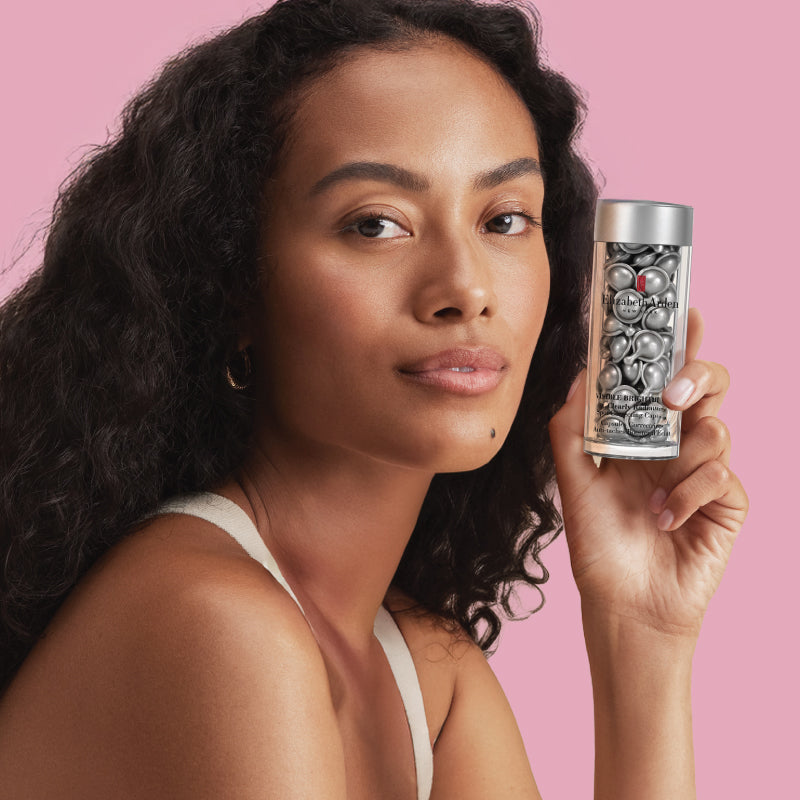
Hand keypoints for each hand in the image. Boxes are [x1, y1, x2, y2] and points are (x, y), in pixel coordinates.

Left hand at [548, 309, 748, 639]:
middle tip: (672, 392)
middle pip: (708, 387)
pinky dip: (688, 493)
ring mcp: (705, 472)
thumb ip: (571, 428)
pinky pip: (721, 475)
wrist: (624, 603)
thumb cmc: (599, 543)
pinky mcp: (727, 502)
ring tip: (650, 492)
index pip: (663, 378)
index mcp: (641, 434)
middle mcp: (677, 446)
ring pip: (716, 428)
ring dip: (680, 456)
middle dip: (698, 375)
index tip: (680, 313)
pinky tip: (664, 518)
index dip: (677, 345)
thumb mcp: (573, 481)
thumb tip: (580, 374)